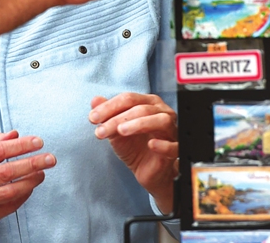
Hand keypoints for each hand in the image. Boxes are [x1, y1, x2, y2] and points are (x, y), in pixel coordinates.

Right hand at [0, 131, 54, 238]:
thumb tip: (15, 134)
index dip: (20, 146)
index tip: (38, 142)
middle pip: (6, 172)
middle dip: (31, 164)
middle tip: (49, 159)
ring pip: (9, 191)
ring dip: (30, 182)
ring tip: (42, 173)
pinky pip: (9, 207)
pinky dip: (22, 196)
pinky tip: (30, 187)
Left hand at [90, 93, 178, 214]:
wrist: (146, 171)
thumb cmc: (135, 146)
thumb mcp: (115, 130)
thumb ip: (106, 114)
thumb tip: (95, 100)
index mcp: (148, 103)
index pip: (128, 98)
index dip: (109, 107)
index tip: (93, 118)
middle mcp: (162, 112)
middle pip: (141, 108)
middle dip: (118, 118)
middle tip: (101, 130)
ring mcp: (171, 130)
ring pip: (160, 120)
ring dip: (139, 124)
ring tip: (121, 132)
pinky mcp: (176, 149)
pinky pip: (173, 145)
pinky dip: (163, 144)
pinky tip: (151, 145)